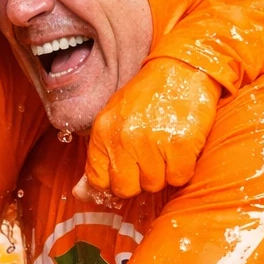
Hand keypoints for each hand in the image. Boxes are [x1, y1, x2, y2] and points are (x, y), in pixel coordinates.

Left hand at [77, 59, 223, 199]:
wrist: (180, 69)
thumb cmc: (146, 99)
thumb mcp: (112, 122)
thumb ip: (98, 159)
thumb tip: (80, 194)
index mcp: (103, 132)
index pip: (99, 181)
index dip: (115, 181)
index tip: (128, 170)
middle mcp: (124, 138)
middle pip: (126, 189)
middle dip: (140, 179)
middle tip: (150, 156)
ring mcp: (152, 141)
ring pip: (155, 185)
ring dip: (163, 173)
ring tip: (166, 146)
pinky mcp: (179, 143)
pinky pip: (178, 178)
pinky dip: (182, 168)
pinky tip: (180, 147)